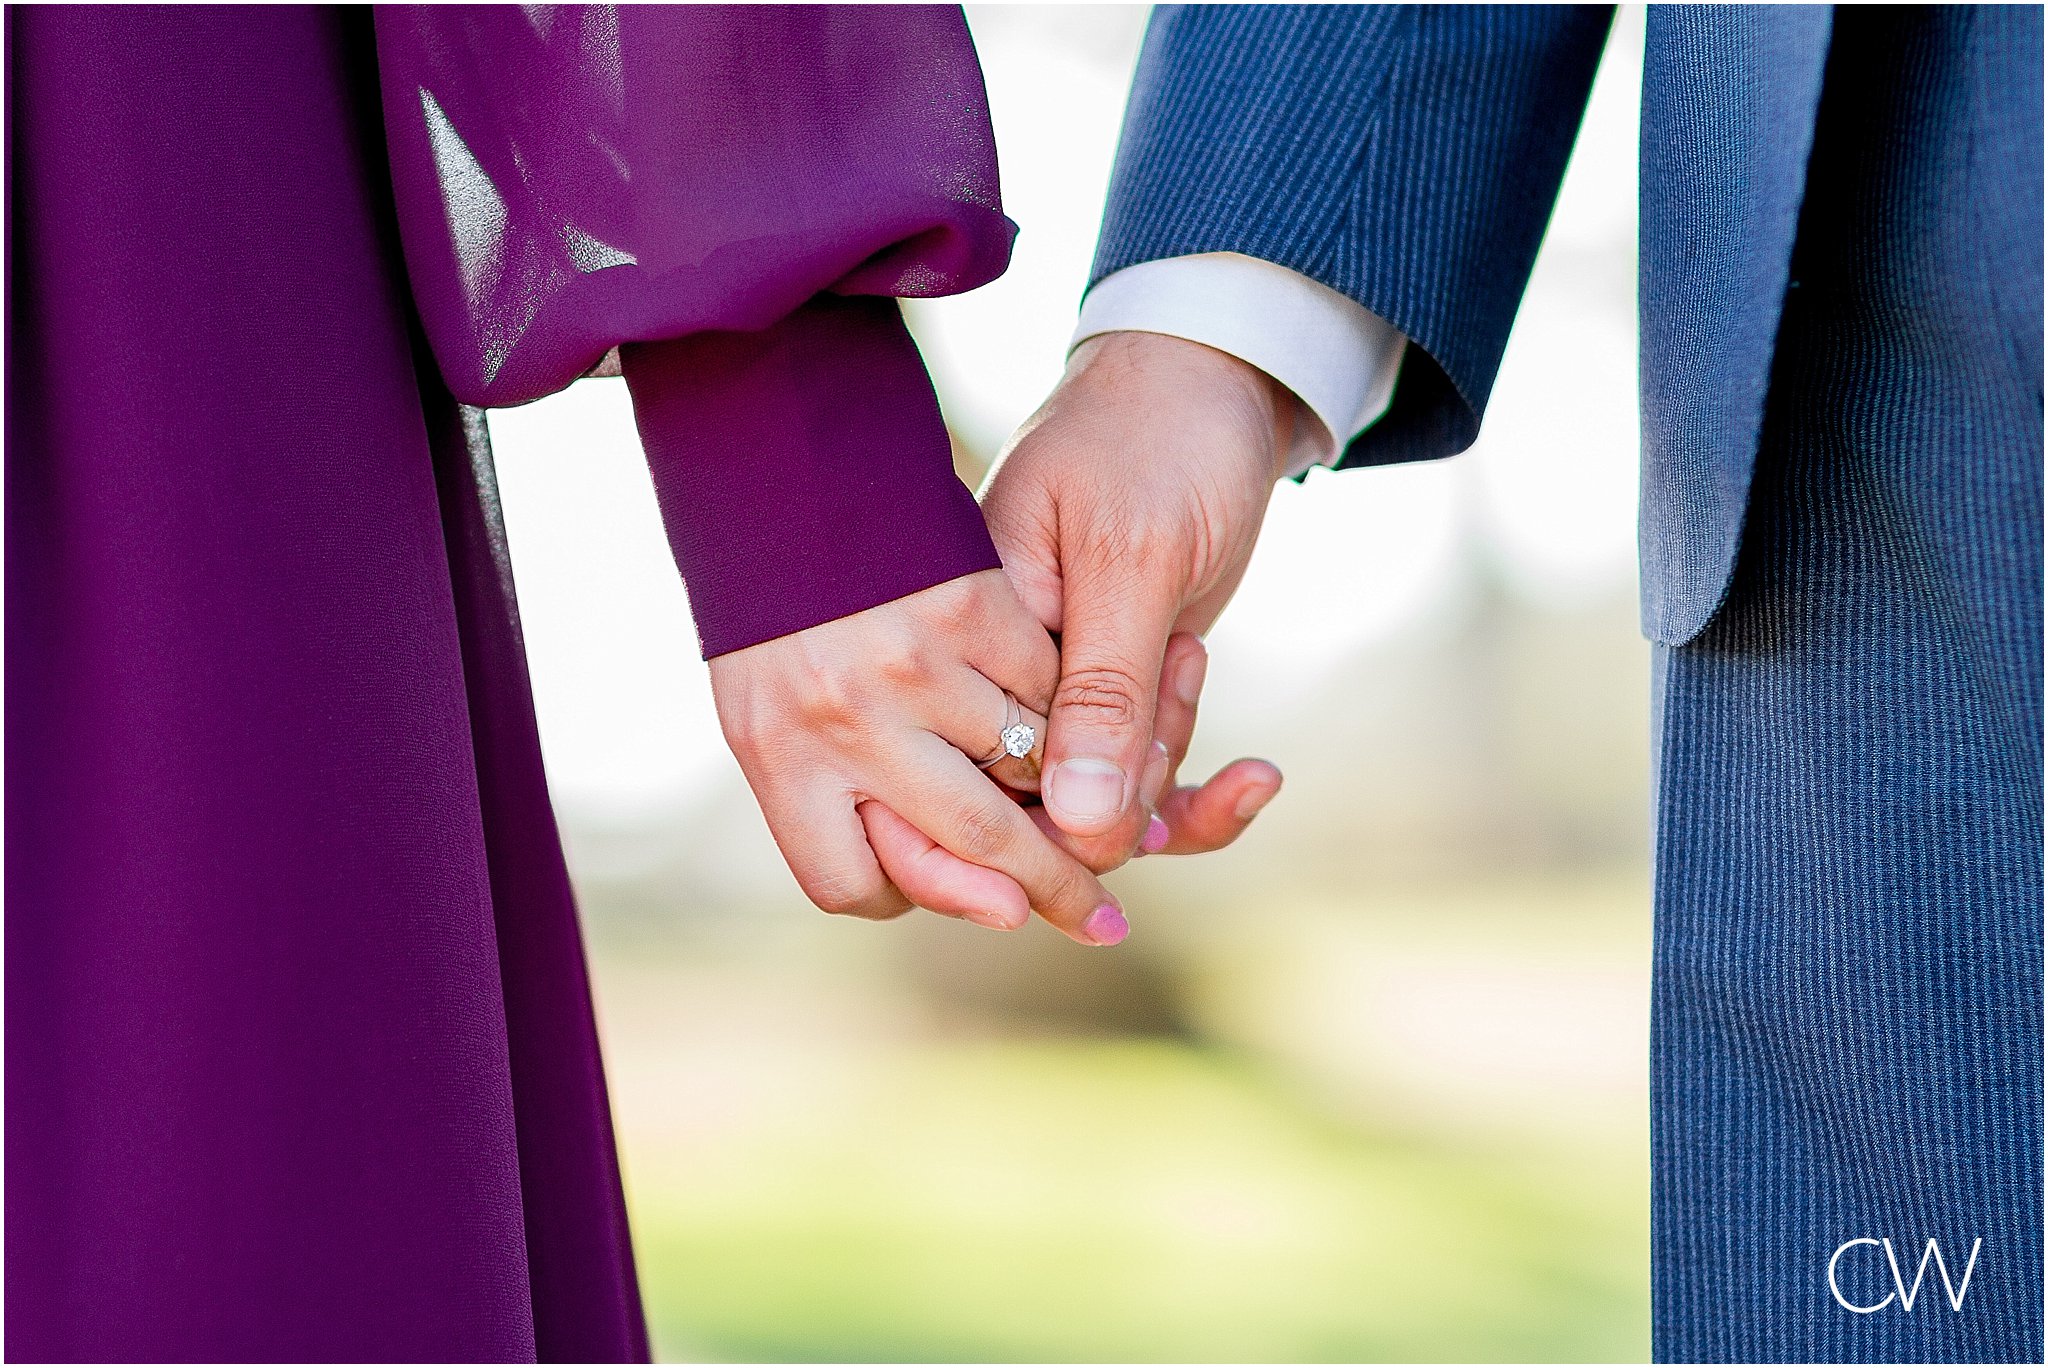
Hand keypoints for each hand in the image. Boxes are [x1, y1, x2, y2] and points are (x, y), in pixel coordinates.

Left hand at [709, 569, 1129, 945]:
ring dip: (1063, 774)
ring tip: (1081, 774)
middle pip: (974, 840)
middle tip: (1102, 922)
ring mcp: (911, 661)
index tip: (965, 891)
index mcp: (776, 753)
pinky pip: (1045, 682)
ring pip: (1025, 761)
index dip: (910, 896)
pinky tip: (1066, 673)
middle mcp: (842, 717)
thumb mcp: (772, 701)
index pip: (850, 885)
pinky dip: (1064, 690)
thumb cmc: (779, 596)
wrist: (788, 454)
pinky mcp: (967, 603)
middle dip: (1053, 888)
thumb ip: (848, 803)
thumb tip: (995, 911)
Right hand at [980, 331, 1291, 869]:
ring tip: (1192, 656)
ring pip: (1100, 802)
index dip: (1066, 802)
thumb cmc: (1160, 438)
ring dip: (1171, 769)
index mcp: (968, 627)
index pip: (992, 770)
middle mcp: (997, 672)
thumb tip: (1078, 826)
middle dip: (1135, 780)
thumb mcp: (1137, 560)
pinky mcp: (1108, 692)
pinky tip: (1256, 775)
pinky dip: (1202, 793)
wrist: (1214, 379)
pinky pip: (1136, 784)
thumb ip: (1105, 693)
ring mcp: (1052, 687)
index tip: (1150, 740)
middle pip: (1042, 804)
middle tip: (1180, 663)